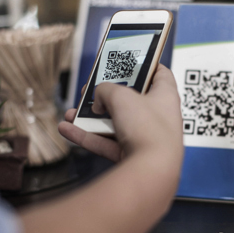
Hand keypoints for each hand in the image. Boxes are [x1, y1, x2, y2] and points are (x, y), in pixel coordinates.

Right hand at [58, 64, 183, 163]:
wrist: (152, 171)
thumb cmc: (149, 130)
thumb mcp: (121, 96)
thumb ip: (105, 90)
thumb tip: (98, 99)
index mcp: (165, 95)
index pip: (158, 73)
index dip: (143, 65)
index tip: (126, 61)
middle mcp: (158, 116)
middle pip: (130, 100)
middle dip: (106, 96)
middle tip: (90, 91)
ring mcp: (145, 137)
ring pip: (114, 123)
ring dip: (91, 118)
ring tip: (73, 113)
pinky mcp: (132, 154)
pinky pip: (106, 142)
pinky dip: (88, 136)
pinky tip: (68, 130)